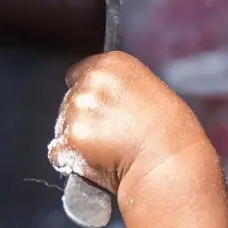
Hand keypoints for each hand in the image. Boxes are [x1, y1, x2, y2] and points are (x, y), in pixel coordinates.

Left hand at [48, 51, 211, 199]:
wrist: (168, 162)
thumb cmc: (170, 131)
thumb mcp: (149, 89)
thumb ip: (117, 88)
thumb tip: (97, 99)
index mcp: (112, 65)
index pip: (79, 73)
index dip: (87, 93)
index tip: (97, 108)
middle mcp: (90, 82)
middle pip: (70, 100)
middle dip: (83, 117)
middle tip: (110, 134)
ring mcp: (77, 111)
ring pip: (63, 126)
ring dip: (77, 139)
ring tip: (108, 150)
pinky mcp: (70, 139)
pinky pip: (58, 152)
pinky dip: (71, 160)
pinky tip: (96, 162)